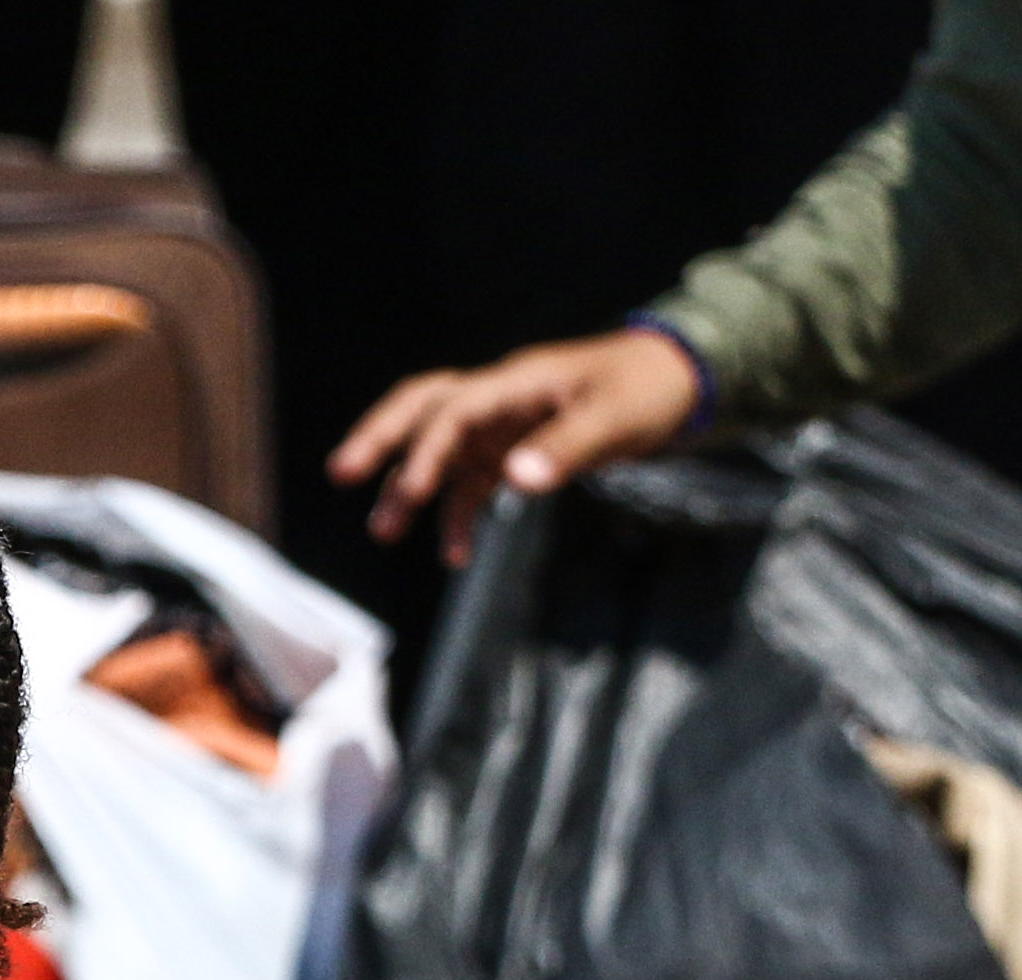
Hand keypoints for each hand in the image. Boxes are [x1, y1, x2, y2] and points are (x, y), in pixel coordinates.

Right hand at [327, 327, 705, 567]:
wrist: (681, 380)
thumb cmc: (648, 389)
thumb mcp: (615, 418)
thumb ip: (565, 449)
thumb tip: (515, 482)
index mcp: (515, 383)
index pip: (452, 411)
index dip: (426, 452)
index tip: (411, 496)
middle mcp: (498, 401)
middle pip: (421, 410)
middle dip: (380, 440)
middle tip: (341, 473)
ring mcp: (502, 427)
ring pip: (439, 452)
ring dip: (411, 489)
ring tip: (385, 533)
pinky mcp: (514, 451)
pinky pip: (472, 484)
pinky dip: (458, 517)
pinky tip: (456, 556)